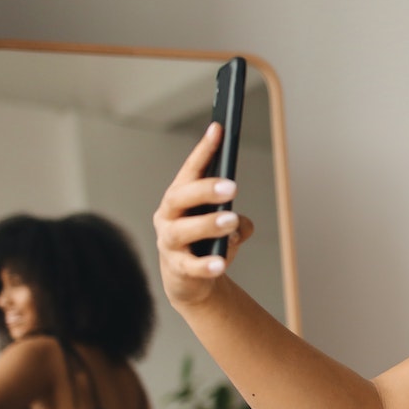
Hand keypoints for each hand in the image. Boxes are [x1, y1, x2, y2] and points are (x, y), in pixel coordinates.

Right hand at [153, 122, 255, 306]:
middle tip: (233, 186)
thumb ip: (238, 222)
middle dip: (205, 189)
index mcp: (180, 198)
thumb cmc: (206, 242)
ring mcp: (169, 242)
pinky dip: (205, 264)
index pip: (191, 170)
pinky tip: (220, 263)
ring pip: (183, 230)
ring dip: (208, 224)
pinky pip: (191, 266)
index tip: (219, 129)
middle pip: (181, 197)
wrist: (189, 280)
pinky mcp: (177, 269)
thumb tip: (240, 224)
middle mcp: (169, 216)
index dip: (204, 150)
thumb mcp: (224, 226)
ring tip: (231, 221)